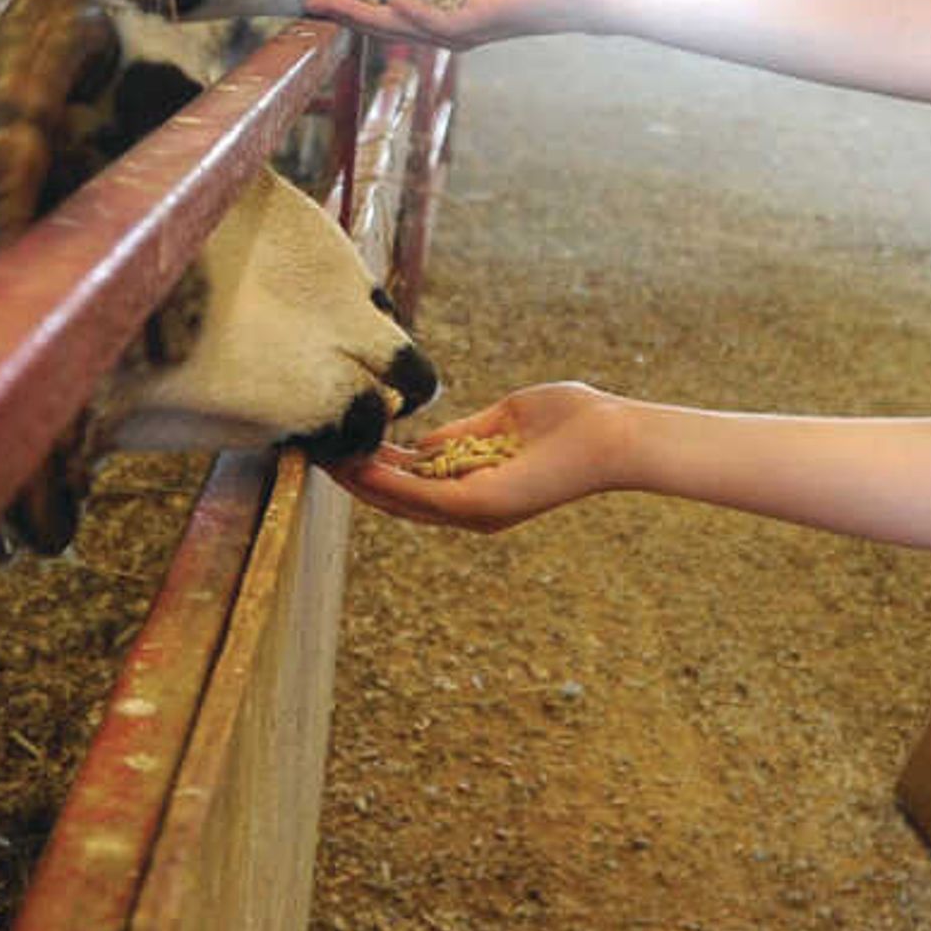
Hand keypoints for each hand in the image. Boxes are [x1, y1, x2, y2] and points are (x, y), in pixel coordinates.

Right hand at [304, 0, 602, 49]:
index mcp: (450, 12)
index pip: (394, 13)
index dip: (358, 5)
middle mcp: (451, 28)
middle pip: (389, 26)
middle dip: (349, 15)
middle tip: (309, 5)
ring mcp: (463, 30)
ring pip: (403, 28)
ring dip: (365, 16)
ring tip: (330, 3)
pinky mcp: (478, 25)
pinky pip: (436, 24)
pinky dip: (410, 14)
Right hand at [333, 382, 629, 529]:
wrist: (609, 435)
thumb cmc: (569, 422)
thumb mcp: (502, 423)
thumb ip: (463, 435)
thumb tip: (424, 443)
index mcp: (477, 487)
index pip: (416, 482)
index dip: (377, 468)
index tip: (345, 447)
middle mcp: (471, 507)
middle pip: (400, 498)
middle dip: (359, 479)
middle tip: (322, 456)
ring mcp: (475, 509)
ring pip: (403, 501)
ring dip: (363, 482)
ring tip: (328, 461)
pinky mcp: (479, 504)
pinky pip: (422, 496)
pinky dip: (388, 483)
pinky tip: (359, 466)